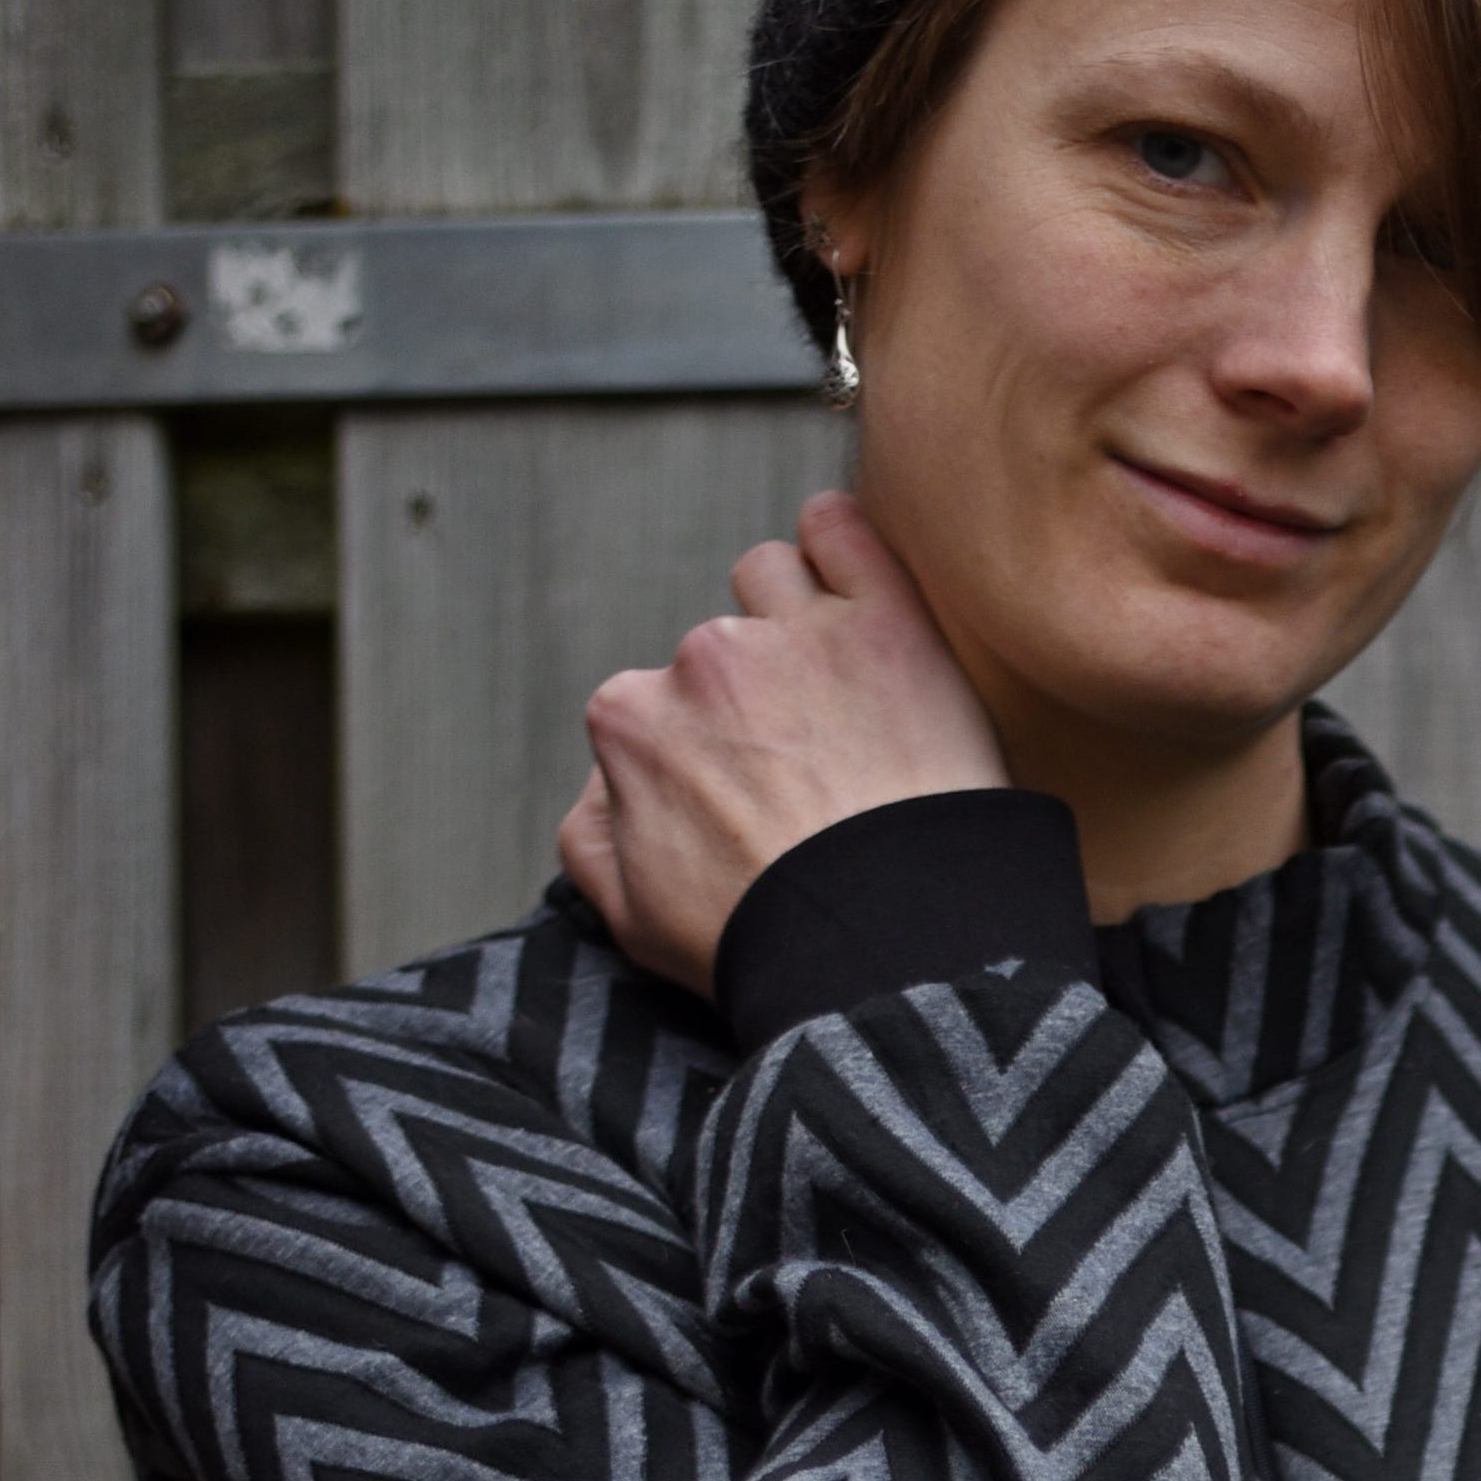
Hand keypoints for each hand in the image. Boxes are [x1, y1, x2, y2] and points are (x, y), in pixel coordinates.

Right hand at [559, 488, 1006, 990]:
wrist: (888, 949)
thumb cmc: (768, 946)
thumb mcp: (634, 919)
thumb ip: (592, 835)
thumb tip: (603, 784)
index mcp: (633, 719)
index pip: (653, 708)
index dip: (702, 755)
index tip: (748, 802)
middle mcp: (701, 660)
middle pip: (717, 652)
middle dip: (753, 697)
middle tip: (811, 771)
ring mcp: (795, 633)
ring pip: (773, 579)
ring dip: (791, 613)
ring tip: (840, 685)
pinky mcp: (886, 623)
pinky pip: (844, 531)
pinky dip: (839, 536)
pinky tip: (846, 562)